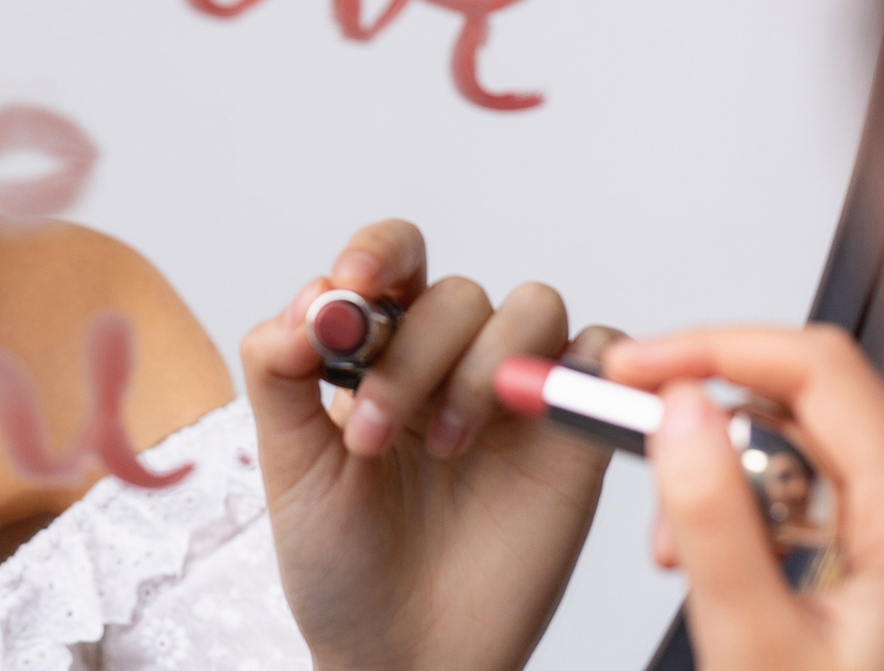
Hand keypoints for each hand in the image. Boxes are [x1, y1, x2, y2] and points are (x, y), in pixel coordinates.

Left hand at [242, 220, 612, 670]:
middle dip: (413, 351)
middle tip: (376, 432)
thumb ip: (283, 376)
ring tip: (444, 445)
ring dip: (483, 362)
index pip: (391, 259)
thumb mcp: (291, 467)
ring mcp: (515, 393)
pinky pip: (601, 357)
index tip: (353, 286)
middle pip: (456, 292)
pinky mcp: (574, 435)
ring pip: (532, 305)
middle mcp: (451, 358)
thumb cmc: (343, 563)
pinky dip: (580, 368)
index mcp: (380, 350)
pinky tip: (529, 424)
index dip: (377, 253)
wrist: (403, 654)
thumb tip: (308, 303)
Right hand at [605, 327, 883, 670]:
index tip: (631, 371)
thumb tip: (675, 406)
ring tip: (679, 545)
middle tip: (634, 442)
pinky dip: (763, 499)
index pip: (816, 366)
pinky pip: (829, 478)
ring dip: (731, 466)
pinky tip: (727, 558)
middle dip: (712, 414)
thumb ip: (712, 518)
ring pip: (814, 433)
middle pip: (812, 391)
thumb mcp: (753, 646)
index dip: (712, 348)